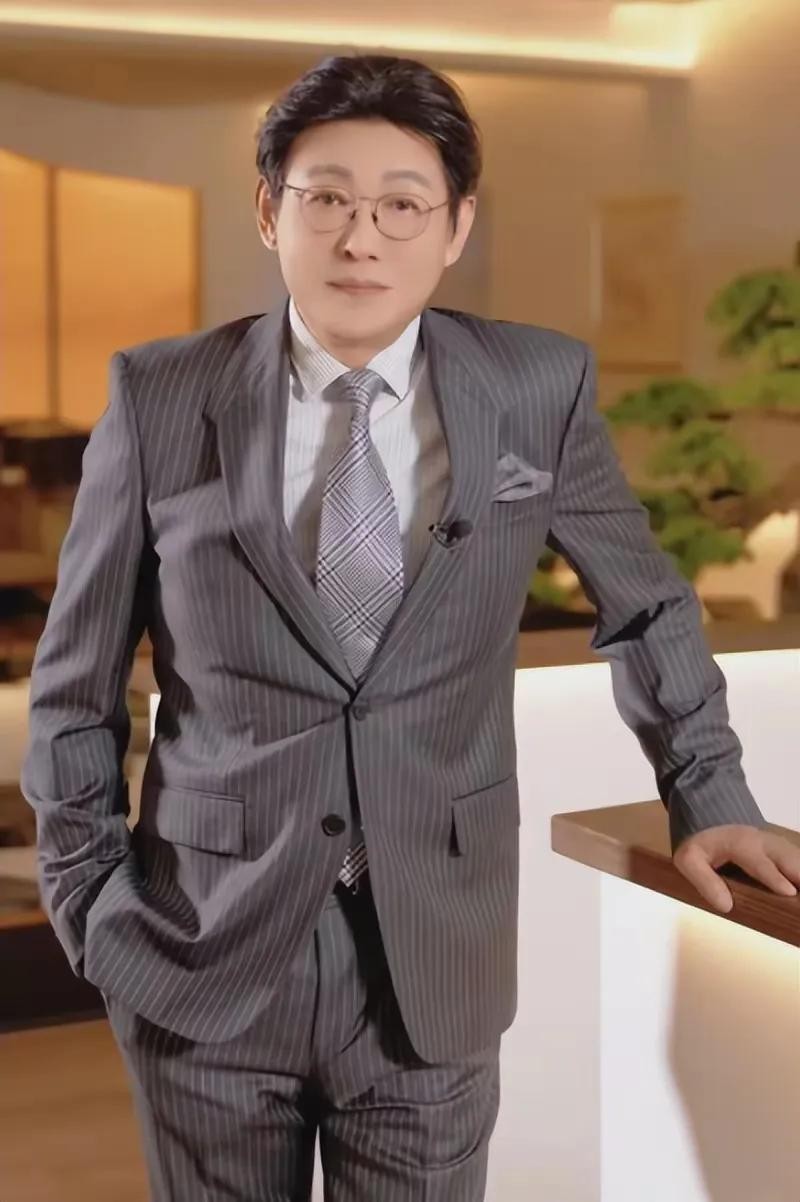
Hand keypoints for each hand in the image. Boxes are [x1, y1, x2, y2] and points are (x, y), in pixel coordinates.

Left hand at [673, 825, 799, 913]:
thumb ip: (704, 880)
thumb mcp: (689, 860)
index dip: (774, 877)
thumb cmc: (700, 847)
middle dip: (799, 875)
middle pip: (788, 858)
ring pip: (797, 858)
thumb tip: (726, 905)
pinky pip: (798, 860)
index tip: (789, 892)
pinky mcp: (782, 851)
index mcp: (739, 843)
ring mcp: (775, 844)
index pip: (759, 861)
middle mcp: (763, 841)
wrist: (708, 825)